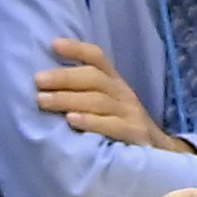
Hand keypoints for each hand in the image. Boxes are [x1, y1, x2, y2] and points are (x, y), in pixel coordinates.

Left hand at [37, 38, 172, 148]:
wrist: (159, 151)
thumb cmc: (120, 126)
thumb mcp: (106, 104)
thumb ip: (83, 92)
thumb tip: (44, 85)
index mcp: (113, 82)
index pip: (97, 58)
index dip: (76, 49)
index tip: (53, 45)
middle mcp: (122, 93)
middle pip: (93, 77)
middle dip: (64, 77)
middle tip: (38, 80)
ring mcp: (130, 113)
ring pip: (98, 100)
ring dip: (68, 99)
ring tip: (43, 100)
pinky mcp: (135, 133)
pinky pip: (112, 125)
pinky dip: (90, 121)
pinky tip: (71, 120)